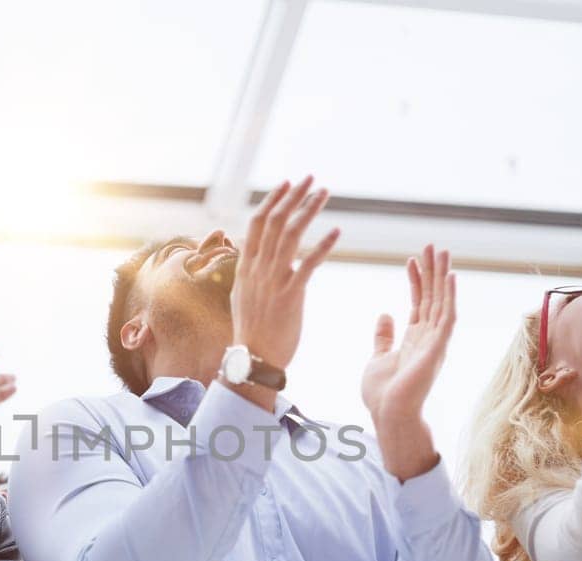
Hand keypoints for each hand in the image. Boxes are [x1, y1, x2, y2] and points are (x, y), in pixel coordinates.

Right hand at [232, 176, 339, 372]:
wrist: (254, 361)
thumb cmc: (252, 331)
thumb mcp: (244, 296)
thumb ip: (252, 272)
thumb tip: (258, 255)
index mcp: (246, 267)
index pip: (257, 223)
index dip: (273, 200)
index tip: (288, 184)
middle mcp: (258, 269)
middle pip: (275, 221)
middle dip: (293, 196)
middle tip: (311, 178)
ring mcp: (273, 281)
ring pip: (290, 235)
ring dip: (308, 210)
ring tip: (324, 193)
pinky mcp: (290, 296)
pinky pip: (308, 265)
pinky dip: (322, 246)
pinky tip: (337, 231)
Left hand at [361, 244, 455, 480]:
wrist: (388, 415)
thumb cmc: (383, 394)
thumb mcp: (378, 358)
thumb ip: (384, 337)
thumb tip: (384, 315)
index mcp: (414, 339)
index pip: (418, 302)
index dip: (416, 281)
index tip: (412, 259)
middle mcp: (428, 338)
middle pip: (433, 297)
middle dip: (432, 271)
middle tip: (432, 246)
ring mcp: (435, 342)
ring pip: (442, 301)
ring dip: (442, 276)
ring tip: (442, 251)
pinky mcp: (437, 348)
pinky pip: (447, 317)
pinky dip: (449, 296)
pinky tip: (449, 276)